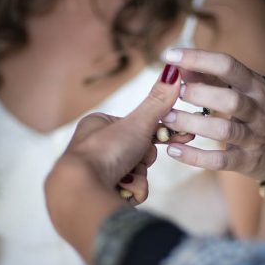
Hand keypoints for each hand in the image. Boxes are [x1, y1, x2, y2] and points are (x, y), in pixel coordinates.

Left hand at [46, 65, 185, 260]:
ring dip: (137, 179)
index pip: (138, 127)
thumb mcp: (137, 122)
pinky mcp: (97, 195)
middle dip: (142, 161)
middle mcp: (94, 147)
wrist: (81, 193)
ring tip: (123, 181)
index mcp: (98, 125)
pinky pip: (127, 193)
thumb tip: (174, 69)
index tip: (182, 137)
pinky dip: (129, 194)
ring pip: (136, 175)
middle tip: (136, 161)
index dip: (159, 134)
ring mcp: (95, 173)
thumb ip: (159, 101)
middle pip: (139, 153)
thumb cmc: (104, 152)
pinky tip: (118, 193)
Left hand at [160, 47, 264, 182]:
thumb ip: (212, 78)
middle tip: (173, 92)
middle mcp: (258, 109)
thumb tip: (179, 66)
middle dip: (199, 93)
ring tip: (166, 119)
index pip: (228, 66)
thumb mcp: (245, 91)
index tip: (171, 55)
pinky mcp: (249, 161)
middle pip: (230, 99)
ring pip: (224, 130)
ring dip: (192, 124)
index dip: (199, 59)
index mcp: (255, 86)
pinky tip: (173, 150)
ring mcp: (255, 137)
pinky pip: (220, 160)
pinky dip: (195, 156)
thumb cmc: (262, 114)